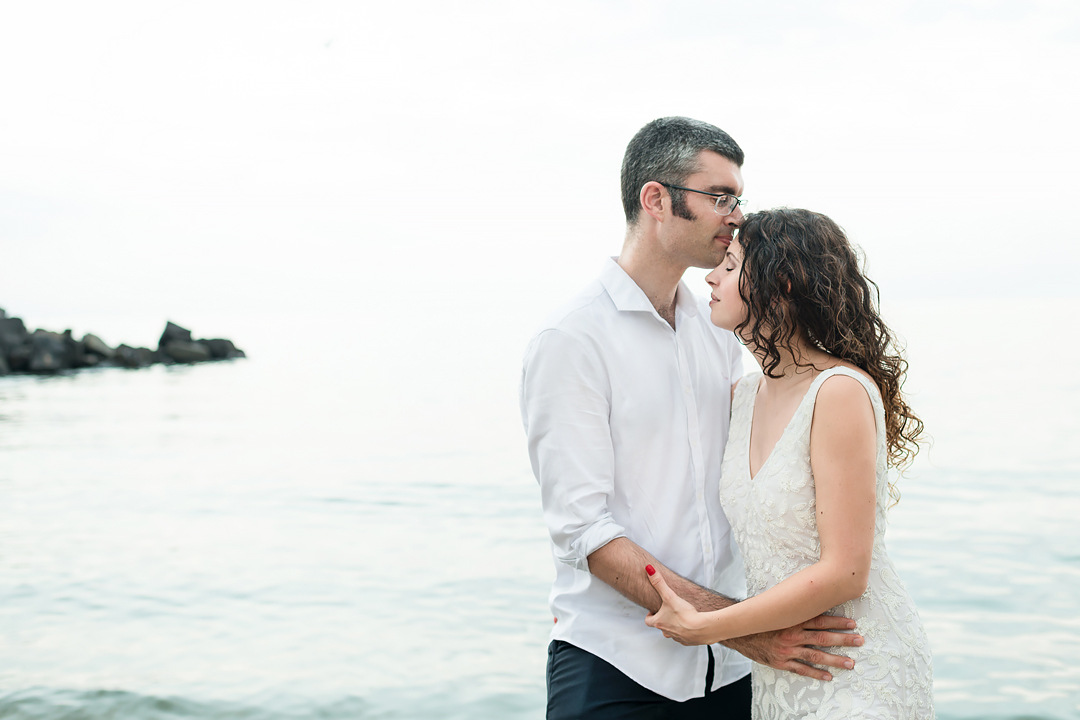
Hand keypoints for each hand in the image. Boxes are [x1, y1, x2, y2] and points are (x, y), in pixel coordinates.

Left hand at [643, 564, 712, 645]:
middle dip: (663, 620)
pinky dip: (686, 632)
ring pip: (672, 633)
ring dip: (674, 626)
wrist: (701, 628)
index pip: (648, 621)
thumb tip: (648, 569)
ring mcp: (677, 638)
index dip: (650, 615)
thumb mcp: (669, 596)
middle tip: (669, 612)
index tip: (655, 610)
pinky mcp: (688, 641)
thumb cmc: (684, 614)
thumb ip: (659, 583)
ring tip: (681, 617)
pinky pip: (684, 637)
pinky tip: (691, 624)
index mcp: (659, 623)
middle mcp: (667, 632)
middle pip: (660, 627)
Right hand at [724, 615, 863, 681]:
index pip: (820, 620)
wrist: (739, 632)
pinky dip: (816, 673)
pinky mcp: (781, 662)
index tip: (853, 624)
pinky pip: (802, 670)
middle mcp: (791, 635)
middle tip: (859, 641)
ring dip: (835, 659)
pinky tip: (828, 676)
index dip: (837, 622)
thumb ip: (794, 608)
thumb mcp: (777, 609)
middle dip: (843, 640)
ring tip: (850, 663)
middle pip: (823, 638)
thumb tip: (812, 599)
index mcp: (791, 620)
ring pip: (816, 656)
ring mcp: (787, 650)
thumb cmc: (760, 618)